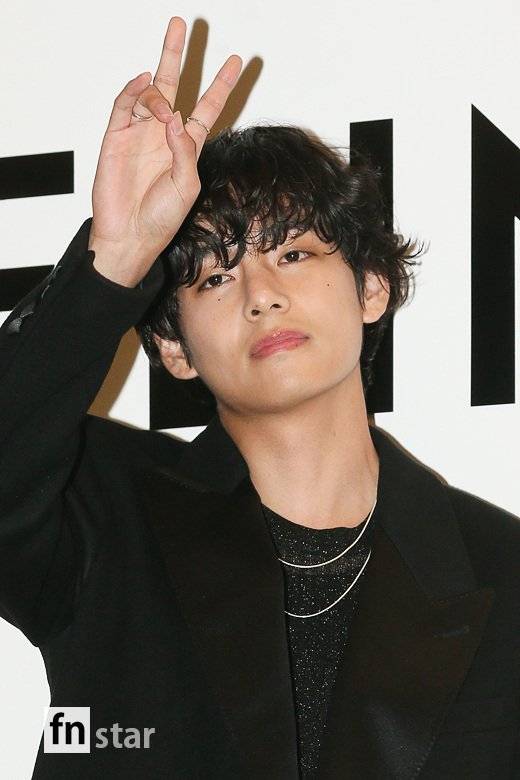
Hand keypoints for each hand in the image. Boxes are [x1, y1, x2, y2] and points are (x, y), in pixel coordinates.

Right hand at [89, 16, 241, 286]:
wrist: (130, 237)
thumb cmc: (162, 219)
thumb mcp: (187, 187)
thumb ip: (185, 152)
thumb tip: (176, 119)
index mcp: (187, 147)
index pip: (206, 108)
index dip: (220, 85)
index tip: (236, 61)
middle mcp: (164, 135)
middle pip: (174, 86)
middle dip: (177, 55)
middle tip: (181, 25)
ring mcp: (139, 134)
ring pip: (149, 94)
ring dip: (157, 92)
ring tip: (160, 107)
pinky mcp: (116, 137)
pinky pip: (123, 105)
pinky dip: (132, 90)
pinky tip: (142, 82)